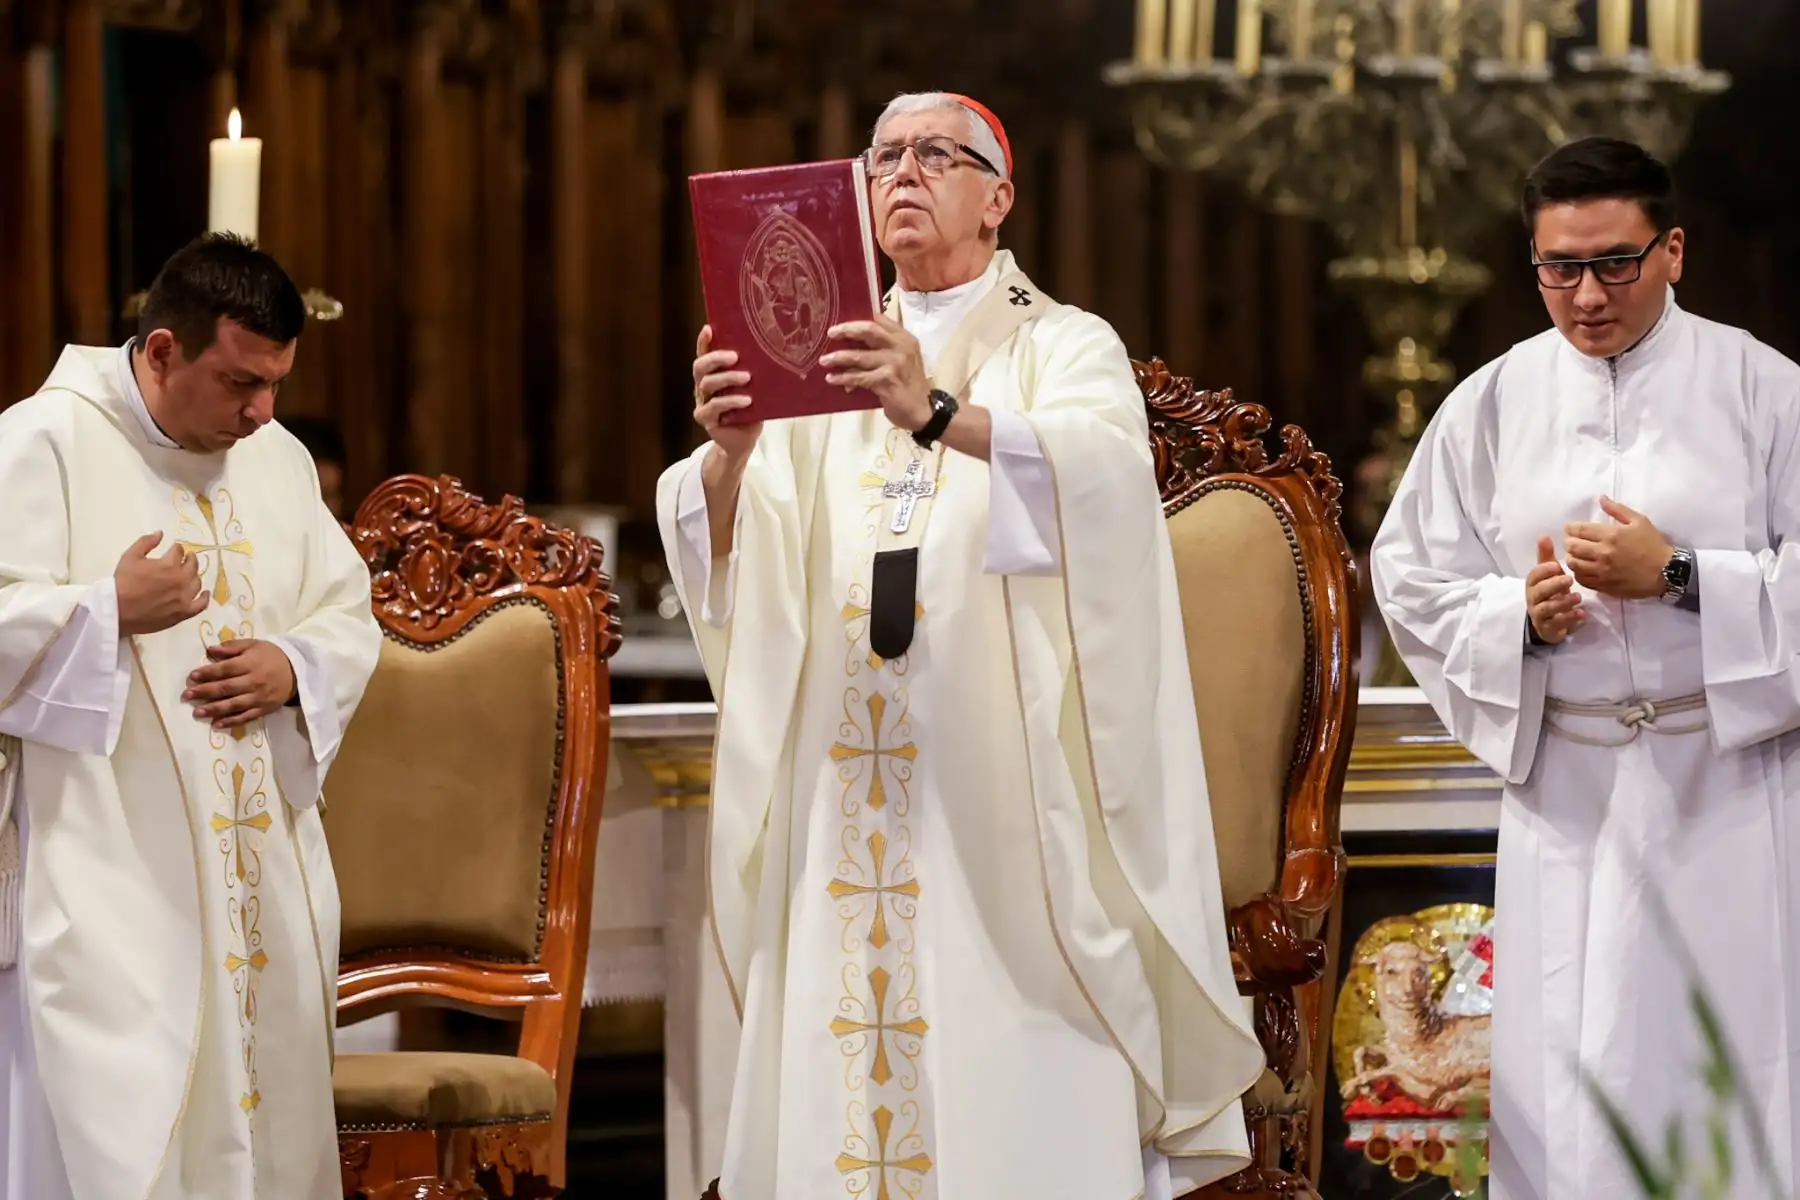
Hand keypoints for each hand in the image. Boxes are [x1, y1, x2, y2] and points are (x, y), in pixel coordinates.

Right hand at [115, 532, 207, 635]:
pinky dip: (205, 598)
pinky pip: (201, 604)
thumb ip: (146, 542)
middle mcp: (180, 580)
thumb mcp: (130, 557)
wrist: (116, 610)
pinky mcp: (183, 612)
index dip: (177, 549)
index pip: (178, 552)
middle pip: (192, 566)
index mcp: (168, 565)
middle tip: (187, 557)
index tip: (175, 549)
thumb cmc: (122, 582)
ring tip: (190, 573)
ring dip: (194, 576)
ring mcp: (184, 597)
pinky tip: (205, 593)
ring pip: (197, 583)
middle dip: (189, 559)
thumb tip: (160, 533)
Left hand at [182, 639, 295, 729]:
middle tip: (187, 695)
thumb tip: (210, 650)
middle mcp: (254, 681)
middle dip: (205, 692)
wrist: (297, 672)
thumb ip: (232, 647)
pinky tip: (216, 724)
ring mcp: (258, 697)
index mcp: (250, 663)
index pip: (225, 669)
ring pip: (234, 705)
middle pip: (226, 688)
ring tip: (197, 712)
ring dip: (214, 709)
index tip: (192, 676)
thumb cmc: (271, 656)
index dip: (208, 673)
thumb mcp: (254, 645)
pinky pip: (246, 717)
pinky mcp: (263, 709)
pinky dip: (231, 721)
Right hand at [692, 326, 761, 463]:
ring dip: (728, 379)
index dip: (704, 341)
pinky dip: (730, 402)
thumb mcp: (753, 388)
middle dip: (716, 358)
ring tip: (747, 378)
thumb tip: (771, 353)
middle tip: (735, 357)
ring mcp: (702, 402)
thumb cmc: (750, 410)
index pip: (704, 354)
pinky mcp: (705, 418)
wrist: (744, 440)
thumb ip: (752, 373)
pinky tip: (746, 401)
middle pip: (700, 367)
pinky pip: (714, 407)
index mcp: (712, 374)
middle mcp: (703, 386)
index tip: (709, 329)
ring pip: (707, 384)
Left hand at [821, 317, 931, 430]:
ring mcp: (894, 364)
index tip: (841, 324)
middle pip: (869, 331)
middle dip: (847, 330)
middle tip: (831, 333)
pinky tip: (832, 379)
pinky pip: (859, 377)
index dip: (859, 321)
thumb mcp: (903, 359)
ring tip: (824, 361)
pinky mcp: (886, 381)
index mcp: (905, 338)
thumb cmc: (909, 384)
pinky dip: (844, 378)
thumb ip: (885, 346)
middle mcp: (901, 347)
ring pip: (860, 356)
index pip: (880, 321)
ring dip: (839, 358)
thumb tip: (854, 342)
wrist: (923, 410)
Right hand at [1527, 536, 1584, 644]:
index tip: (1557, 566)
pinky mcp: (1549, 628)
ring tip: (1578, 597)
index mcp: (1534, 584)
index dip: (1543, 571)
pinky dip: (1569, 618)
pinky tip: (1581, 613)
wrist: (1548, 621)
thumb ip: (1546, 557)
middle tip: (1569, 580)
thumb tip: (1544, 535)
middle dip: (1553, 586)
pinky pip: (1557, 624)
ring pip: (1547, 609)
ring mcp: (1540, 614)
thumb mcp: (1549, 574)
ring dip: (1562, 602)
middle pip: (1539, 592)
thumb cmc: (1550, 592)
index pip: (1534, 576)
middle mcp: (1534, 599)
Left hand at [1565, 497, 1674, 599]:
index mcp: (1610, 535)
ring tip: (1577, 555)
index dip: (1570, 528)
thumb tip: (1601, 499)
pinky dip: (1578, 573)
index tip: (1571, 529)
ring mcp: (1602, 571)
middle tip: (1573, 541)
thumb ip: (1617, 509)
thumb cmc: (1653, 544)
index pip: (1578, 530)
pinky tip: (1584, 568)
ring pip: (1573, 564)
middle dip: (1568, 542)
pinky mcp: (1604, 585)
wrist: (1667, 571)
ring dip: (1572, 558)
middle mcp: (1602, 553)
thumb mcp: (1639, 521)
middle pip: (1571, 546)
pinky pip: (1581, 579)